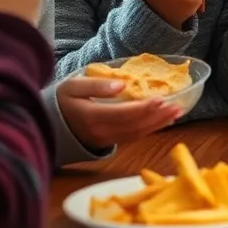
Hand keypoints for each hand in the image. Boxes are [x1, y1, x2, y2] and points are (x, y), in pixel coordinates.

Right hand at [55, 77, 181, 149]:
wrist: (50, 123)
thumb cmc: (63, 99)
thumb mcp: (72, 86)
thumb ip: (96, 85)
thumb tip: (121, 85)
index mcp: (91, 117)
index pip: (123, 114)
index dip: (143, 108)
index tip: (161, 99)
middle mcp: (100, 132)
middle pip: (134, 126)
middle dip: (157, 117)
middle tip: (177, 106)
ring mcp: (105, 140)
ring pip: (136, 134)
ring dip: (158, 124)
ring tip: (176, 113)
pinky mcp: (109, 142)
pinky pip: (133, 137)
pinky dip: (150, 130)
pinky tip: (163, 121)